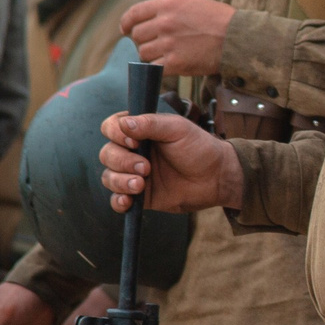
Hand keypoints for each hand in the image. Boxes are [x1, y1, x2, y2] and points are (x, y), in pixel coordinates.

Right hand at [100, 111, 241, 212]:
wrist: (216, 177)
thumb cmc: (199, 147)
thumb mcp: (177, 129)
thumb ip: (150, 124)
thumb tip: (123, 124)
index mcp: (139, 131)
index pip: (110, 128)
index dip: (115, 134)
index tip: (134, 142)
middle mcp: (133, 152)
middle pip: (107, 154)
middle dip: (122, 161)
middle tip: (146, 167)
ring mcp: (134, 174)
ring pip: (109, 177)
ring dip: (120, 181)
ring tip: (141, 184)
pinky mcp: (140, 196)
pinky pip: (117, 200)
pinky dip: (118, 201)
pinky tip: (128, 201)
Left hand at [121, 0, 236, 76]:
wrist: (237, 38)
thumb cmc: (219, 20)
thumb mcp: (191, 3)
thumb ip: (169, 9)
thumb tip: (150, 19)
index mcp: (168, 5)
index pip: (134, 13)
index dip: (126, 23)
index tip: (125, 30)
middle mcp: (165, 22)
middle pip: (137, 35)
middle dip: (142, 41)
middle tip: (154, 45)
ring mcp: (168, 43)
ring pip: (143, 53)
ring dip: (150, 56)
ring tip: (164, 55)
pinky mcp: (175, 63)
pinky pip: (154, 68)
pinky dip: (158, 69)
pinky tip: (168, 67)